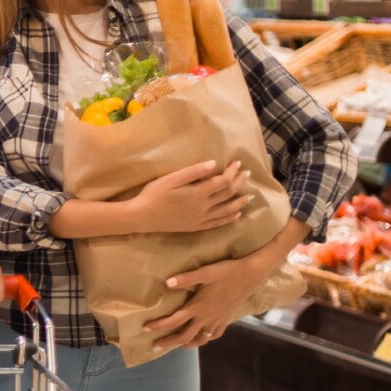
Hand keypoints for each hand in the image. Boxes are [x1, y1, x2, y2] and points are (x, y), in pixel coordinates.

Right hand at [130, 160, 249, 233]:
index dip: (232, 172)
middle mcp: (203, 207)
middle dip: (239, 183)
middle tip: (248, 174)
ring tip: (250, 196)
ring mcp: (200, 219)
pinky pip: (217, 223)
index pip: (222, 181)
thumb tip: (214, 164)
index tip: (238, 163)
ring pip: (226, 210)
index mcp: (198, 193)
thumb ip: (193, 172)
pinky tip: (236, 215)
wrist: (141, 217)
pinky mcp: (195, 226)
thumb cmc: (153, 194)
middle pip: (227, 194)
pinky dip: (229, 218)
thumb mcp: (171, 179)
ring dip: (240, 202)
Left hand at [144, 254, 272, 350]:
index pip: (174, 321)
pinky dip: (204, 339)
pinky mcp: (226, 320)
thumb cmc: (227, 271)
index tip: (145, 329)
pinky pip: (213, 336)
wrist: (252, 275)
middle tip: (154, 347)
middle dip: (168, 343)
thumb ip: (186, 278)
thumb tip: (167, 283)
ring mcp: (218, 321)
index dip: (158, 326)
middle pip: (184, 337)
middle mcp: (206, 318)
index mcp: (198, 307)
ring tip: (175, 345)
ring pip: (200, 340)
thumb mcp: (205, 272)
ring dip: (186, 344)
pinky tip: (200, 337)